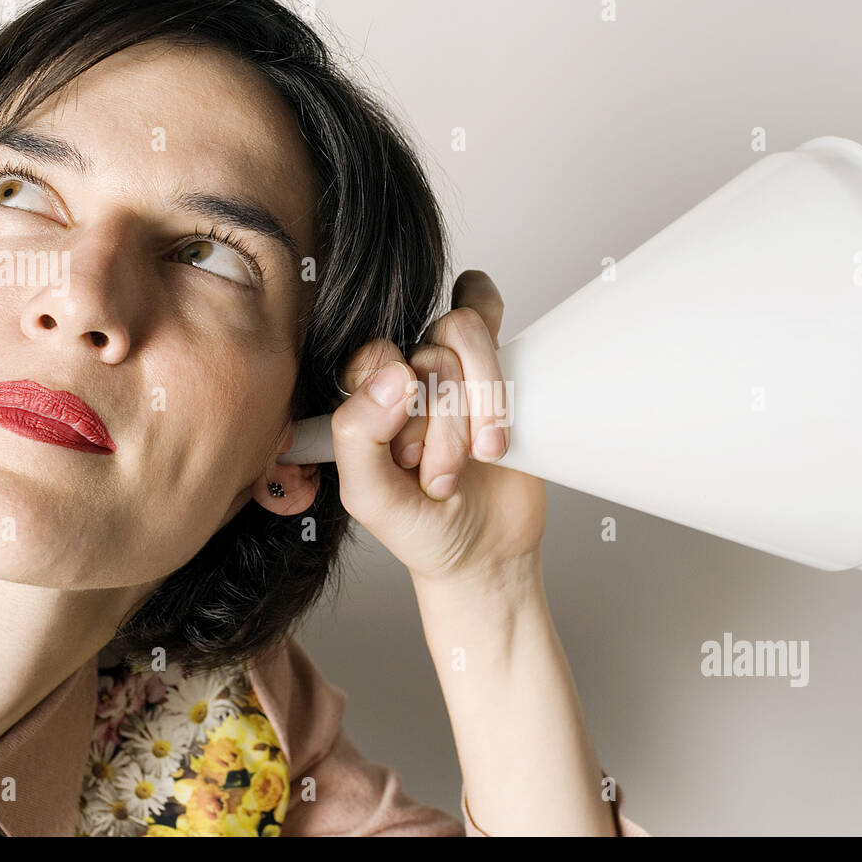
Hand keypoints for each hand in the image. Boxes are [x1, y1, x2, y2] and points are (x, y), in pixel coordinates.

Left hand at [331, 270, 546, 590]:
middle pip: (428, 353)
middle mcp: (404, 375)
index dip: (402, 410)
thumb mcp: (371, 498)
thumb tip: (395, 374)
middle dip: (448, 426)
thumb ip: (358, 435)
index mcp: (363, 398)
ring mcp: (452, 366)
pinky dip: (498, 361)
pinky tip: (503, 417)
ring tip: (484, 455)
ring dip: (482, 403)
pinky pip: (487, 308)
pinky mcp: (496, 362)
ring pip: (463, 330)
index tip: (410, 461)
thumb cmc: (420, 527)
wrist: (483, 552)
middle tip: (446, 476)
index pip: (376, 359)